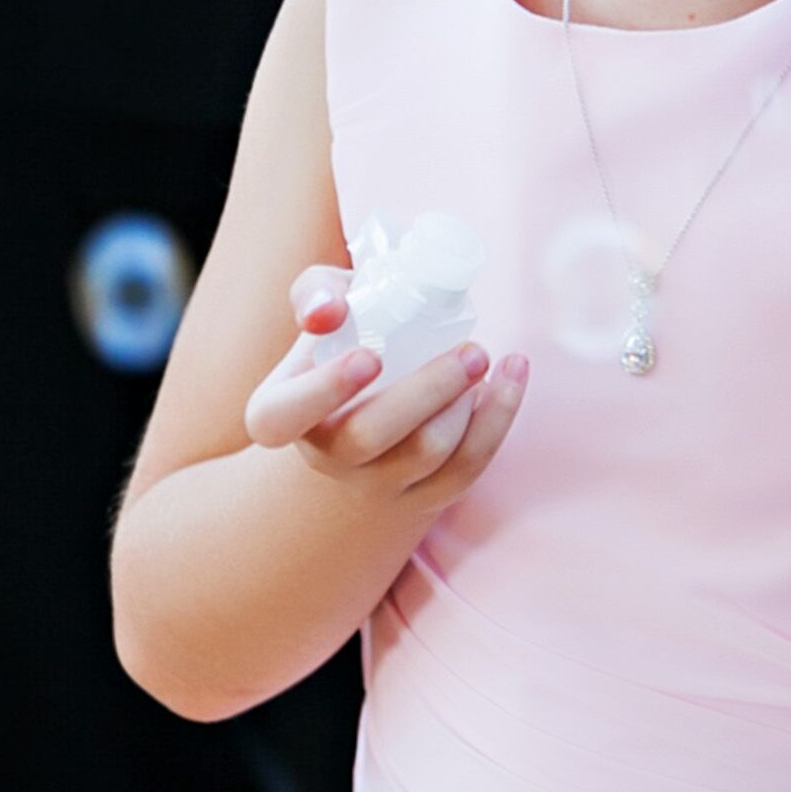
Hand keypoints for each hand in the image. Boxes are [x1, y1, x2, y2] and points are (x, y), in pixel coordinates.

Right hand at [243, 262, 526, 504]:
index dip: (324, 390)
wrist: (365, 418)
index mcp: (280, 414)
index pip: (283, 417)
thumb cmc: (342, 349)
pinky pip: (467, 468)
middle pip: (371, 435)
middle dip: (428, 390)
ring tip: (482, 357)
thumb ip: (318, 294)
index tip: (371, 356)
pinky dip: (497, 420)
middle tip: (471, 347)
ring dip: (467, 403)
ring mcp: (373, 485)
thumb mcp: (321, 313)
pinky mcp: (423, 497)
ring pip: (428, 454)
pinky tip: (510, 377)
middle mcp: (323, 457)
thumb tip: (329, 310)